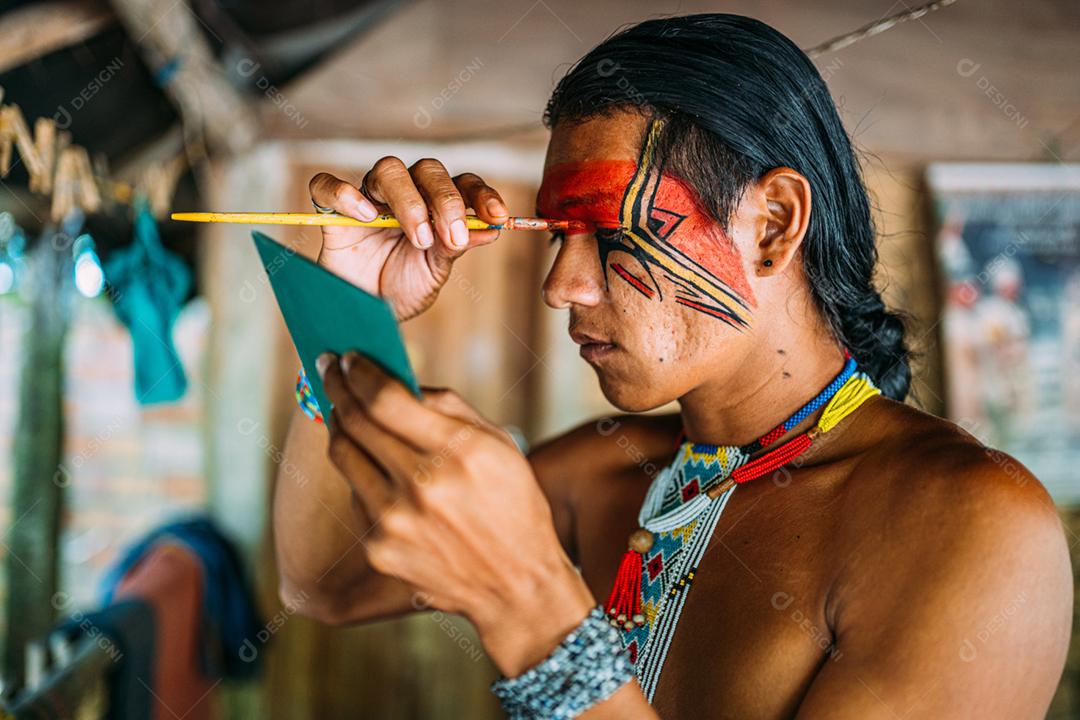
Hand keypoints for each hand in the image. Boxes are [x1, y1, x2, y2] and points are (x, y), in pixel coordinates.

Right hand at [308, 160, 507, 320]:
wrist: (364, 313)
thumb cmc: (401, 288)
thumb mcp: (435, 272)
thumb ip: (455, 248)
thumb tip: (490, 230)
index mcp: (435, 204)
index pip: (462, 183)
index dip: (481, 195)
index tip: (497, 217)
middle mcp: (405, 193)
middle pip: (428, 170)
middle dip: (446, 201)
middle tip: (452, 236)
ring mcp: (369, 198)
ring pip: (388, 169)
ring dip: (408, 200)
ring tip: (418, 237)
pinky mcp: (334, 213)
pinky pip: (330, 186)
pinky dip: (347, 195)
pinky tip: (366, 216)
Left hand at [317, 351, 595, 675]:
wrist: (516, 586)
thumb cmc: (513, 505)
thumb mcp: (499, 444)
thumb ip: (449, 407)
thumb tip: (397, 381)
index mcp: (458, 451)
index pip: (385, 398)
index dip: (359, 371)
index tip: (347, 357)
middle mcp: (422, 485)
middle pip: (355, 421)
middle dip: (337, 387)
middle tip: (330, 369)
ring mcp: (395, 521)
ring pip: (344, 456)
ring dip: (339, 426)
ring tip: (343, 412)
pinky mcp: (379, 548)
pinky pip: (355, 496)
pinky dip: (362, 475)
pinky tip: (378, 471)